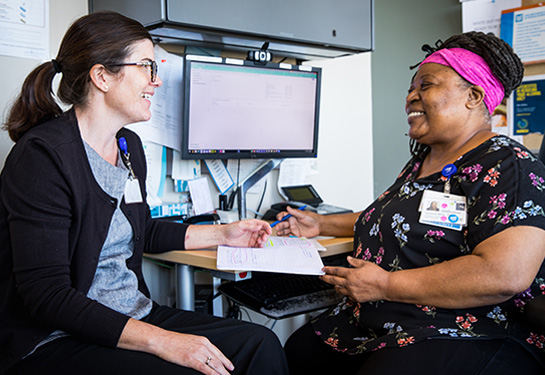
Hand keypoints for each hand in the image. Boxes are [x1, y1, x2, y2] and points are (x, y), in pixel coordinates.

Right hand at [119, 319, 233, 374]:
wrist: (162, 340)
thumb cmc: (173, 341)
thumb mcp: (191, 340)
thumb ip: (199, 346)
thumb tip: (205, 354)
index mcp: (203, 341)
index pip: (218, 353)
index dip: (226, 361)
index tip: (231, 367)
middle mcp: (203, 346)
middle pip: (218, 360)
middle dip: (226, 369)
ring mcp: (198, 353)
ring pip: (214, 365)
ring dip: (222, 373)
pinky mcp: (191, 360)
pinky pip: (205, 369)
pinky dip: (212, 374)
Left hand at [222, 219, 271, 247]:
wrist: (225, 237)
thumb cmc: (231, 229)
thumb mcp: (241, 225)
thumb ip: (250, 226)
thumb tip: (259, 227)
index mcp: (253, 224)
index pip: (264, 225)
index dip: (268, 228)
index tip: (269, 231)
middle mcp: (254, 231)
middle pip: (264, 233)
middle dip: (266, 236)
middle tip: (263, 238)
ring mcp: (253, 238)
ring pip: (262, 240)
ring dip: (263, 241)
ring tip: (260, 242)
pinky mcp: (250, 244)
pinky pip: (258, 246)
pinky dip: (260, 246)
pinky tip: (259, 246)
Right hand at [274, 206, 320, 237]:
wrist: (319, 226)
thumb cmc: (312, 218)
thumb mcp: (303, 214)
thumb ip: (295, 212)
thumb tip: (288, 208)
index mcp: (293, 216)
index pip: (284, 215)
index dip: (280, 217)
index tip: (279, 218)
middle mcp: (292, 222)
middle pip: (283, 224)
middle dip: (279, 225)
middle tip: (277, 227)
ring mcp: (294, 229)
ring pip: (285, 230)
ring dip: (281, 232)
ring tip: (279, 233)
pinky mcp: (297, 235)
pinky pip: (290, 236)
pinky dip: (288, 237)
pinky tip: (287, 236)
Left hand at [320, 256, 389, 302]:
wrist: (386, 286)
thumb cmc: (378, 275)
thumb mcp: (366, 264)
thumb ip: (355, 262)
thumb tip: (349, 259)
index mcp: (351, 274)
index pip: (336, 271)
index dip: (328, 270)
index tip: (323, 269)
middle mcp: (350, 284)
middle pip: (333, 281)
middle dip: (326, 278)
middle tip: (321, 277)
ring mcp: (352, 292)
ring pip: (339, 290)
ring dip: (335, 286)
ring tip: (334, 284)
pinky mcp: (357, 298)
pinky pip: (347, 296)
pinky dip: (345, 293)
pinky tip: (346, 291)